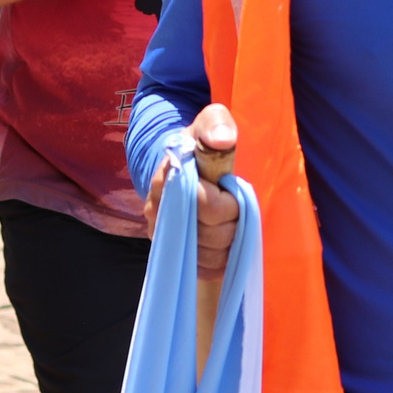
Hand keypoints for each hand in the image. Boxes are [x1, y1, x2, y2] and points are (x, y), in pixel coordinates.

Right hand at [144, 105, 242, 277]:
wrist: (188, 163)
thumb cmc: (202, 144)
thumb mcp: (210, 124)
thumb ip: (216, 125)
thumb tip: (223, 141)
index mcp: (167, 178)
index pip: (206, 205)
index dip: (228, 201)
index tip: (229, 186)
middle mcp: (158, 210)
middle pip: (210, 234)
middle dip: (231, 221)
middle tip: (233, 204)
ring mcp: (162, 234)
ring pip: (208, 255)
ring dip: (227, 241)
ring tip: (228, 221)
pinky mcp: (172, 253)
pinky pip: (204, 269)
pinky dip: (221, 259)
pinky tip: (224, 241)